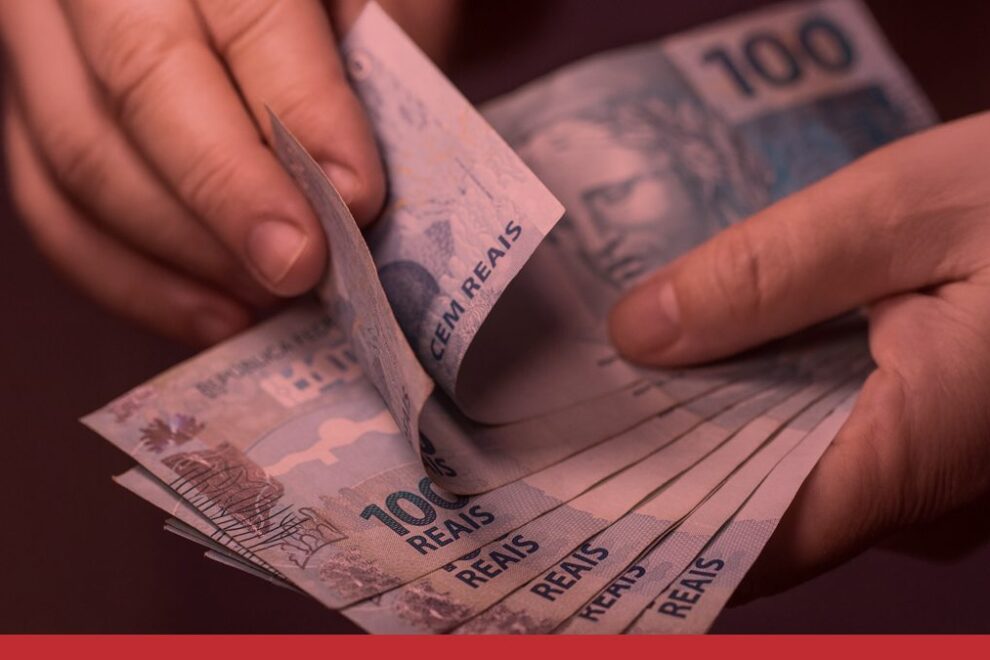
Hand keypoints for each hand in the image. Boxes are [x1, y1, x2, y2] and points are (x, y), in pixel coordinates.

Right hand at [2, 0, 395, 344]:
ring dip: (188, 248)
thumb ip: (373, 63)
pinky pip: (54, 210)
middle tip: (301, 267)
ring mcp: (41, 44)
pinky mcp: (29, 115)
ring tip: (273, 292)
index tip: (356, 198)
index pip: (247, 15)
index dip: (303, 112)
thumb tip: (346, 192)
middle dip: (229, 193)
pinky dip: (136, 280)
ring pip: (81, 157)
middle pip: (141, 83)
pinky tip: (218, 313)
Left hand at [609, 111, 989, 597]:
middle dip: (661, 467)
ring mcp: (939, 476)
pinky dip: (765, 411)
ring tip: (618, 380)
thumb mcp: (906, 209)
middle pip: (758, 511)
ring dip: (709, 431)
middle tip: (566, 415)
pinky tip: (715, 361)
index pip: (749, 546)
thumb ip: (767, 274)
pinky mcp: (942, 441)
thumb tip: (639, 334)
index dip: (649, 532)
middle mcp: (925, 496)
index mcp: (912, 454)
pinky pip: (834, 447)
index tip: (562, 504)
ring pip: (794, 478)